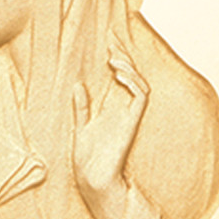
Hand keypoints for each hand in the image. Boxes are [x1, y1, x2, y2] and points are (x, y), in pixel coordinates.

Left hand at [72, 43, 149, 201]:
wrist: (92, 178)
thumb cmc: (87, 158)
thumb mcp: (80, 126)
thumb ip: (81, 107)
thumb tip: (77, 85)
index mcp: (113, 108)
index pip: (120, 77)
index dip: (117, 57)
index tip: (109, 40)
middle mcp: (124, 110)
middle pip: (132, 76)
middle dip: (124, 56)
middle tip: (113, 39)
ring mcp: (130, 116)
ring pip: (139, 83)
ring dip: (128, 68)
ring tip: (113, 59)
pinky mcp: (132, 122)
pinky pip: (141, 96)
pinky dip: (132, 82)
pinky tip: (120, 74)